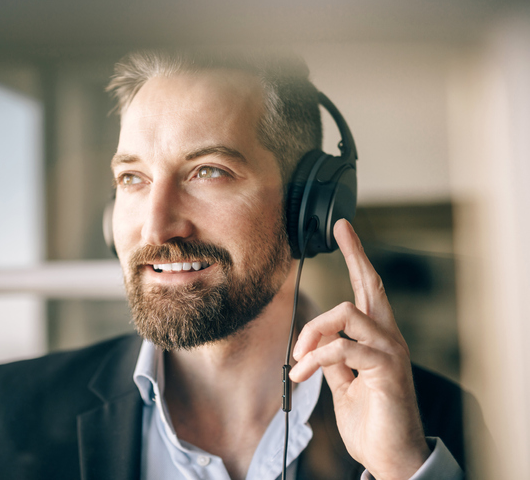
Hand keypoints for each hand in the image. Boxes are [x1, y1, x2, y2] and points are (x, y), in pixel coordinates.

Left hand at [289, 219, 429, 479]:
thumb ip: (334, 359)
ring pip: (346, 313)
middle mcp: (388, 338)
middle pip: (371, 285)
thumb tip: (317, 343)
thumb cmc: (370, 420)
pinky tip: (301, 373)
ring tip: (297, 359)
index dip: (357, 258)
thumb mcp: (344, 384)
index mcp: (376, 339)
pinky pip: (343, 348)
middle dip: (356, 253)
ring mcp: (390, 351)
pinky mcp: (386, 369)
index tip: (343, 230)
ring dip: (312, 331)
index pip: (367, 290)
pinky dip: (314, 358)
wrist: (390, 456)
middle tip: (340, 230)